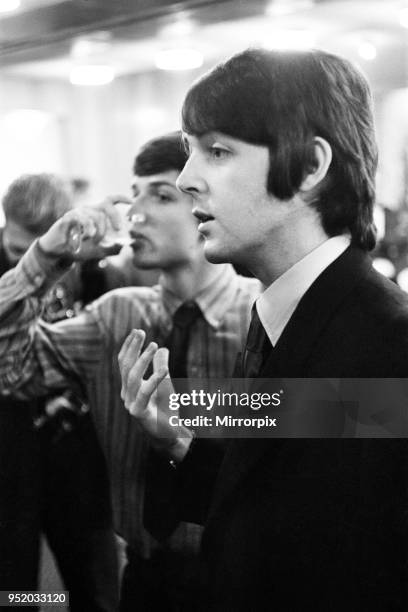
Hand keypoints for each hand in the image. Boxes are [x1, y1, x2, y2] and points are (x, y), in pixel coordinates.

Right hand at [38, 194, 132, 257]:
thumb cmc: (79, 249)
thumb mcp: (100, 251)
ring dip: (100, 231)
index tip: (131, 201)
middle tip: (119, 229)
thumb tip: (126, 244)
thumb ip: (113, 248)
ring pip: (96, 215)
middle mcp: (87, 210)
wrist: (59, 255)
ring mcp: (77, 213)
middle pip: (106, 205)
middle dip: (115, 217)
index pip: (109, 201)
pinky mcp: (68, 218)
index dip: (121, 198)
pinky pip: (82, 219)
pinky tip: (86, 238)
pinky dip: (88, 229)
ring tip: (95, 241)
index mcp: (96, 214)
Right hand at [118, 329, 192, 460]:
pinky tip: (164, 370)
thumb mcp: (165, 384)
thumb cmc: (165, 410)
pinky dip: (154, 379)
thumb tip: (162, 348)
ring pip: (133, 377)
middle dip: (133, 347)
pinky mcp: (139, 413)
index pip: (124, 363)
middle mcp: (126, 394)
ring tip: (154, 345)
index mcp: (129, 387)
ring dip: (143, 359)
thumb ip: (161, 366)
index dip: (129, 346)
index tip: (137, 331)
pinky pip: (145, 393)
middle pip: (126, 366)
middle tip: (141, 332)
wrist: (168, 436)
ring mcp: (130, 404)